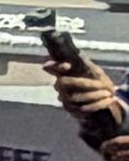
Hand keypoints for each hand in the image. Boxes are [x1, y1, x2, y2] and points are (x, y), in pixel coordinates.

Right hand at [43, 43, 128, 157]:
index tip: (68, 65)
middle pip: (63, 84)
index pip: (51, 67)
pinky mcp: (73, 111)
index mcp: (63, 73)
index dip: (55, 66)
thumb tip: (74, 49)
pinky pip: (83, 108)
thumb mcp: (92, 68)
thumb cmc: (95, 80)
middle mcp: (60, 87)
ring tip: (109, 92)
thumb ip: (83, 62)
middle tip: (101, 83)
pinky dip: (98, 104)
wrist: (101, 98)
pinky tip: (109, 101)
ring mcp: (64, 99)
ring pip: (75, 97)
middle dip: (83, 83)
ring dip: (94, 95)